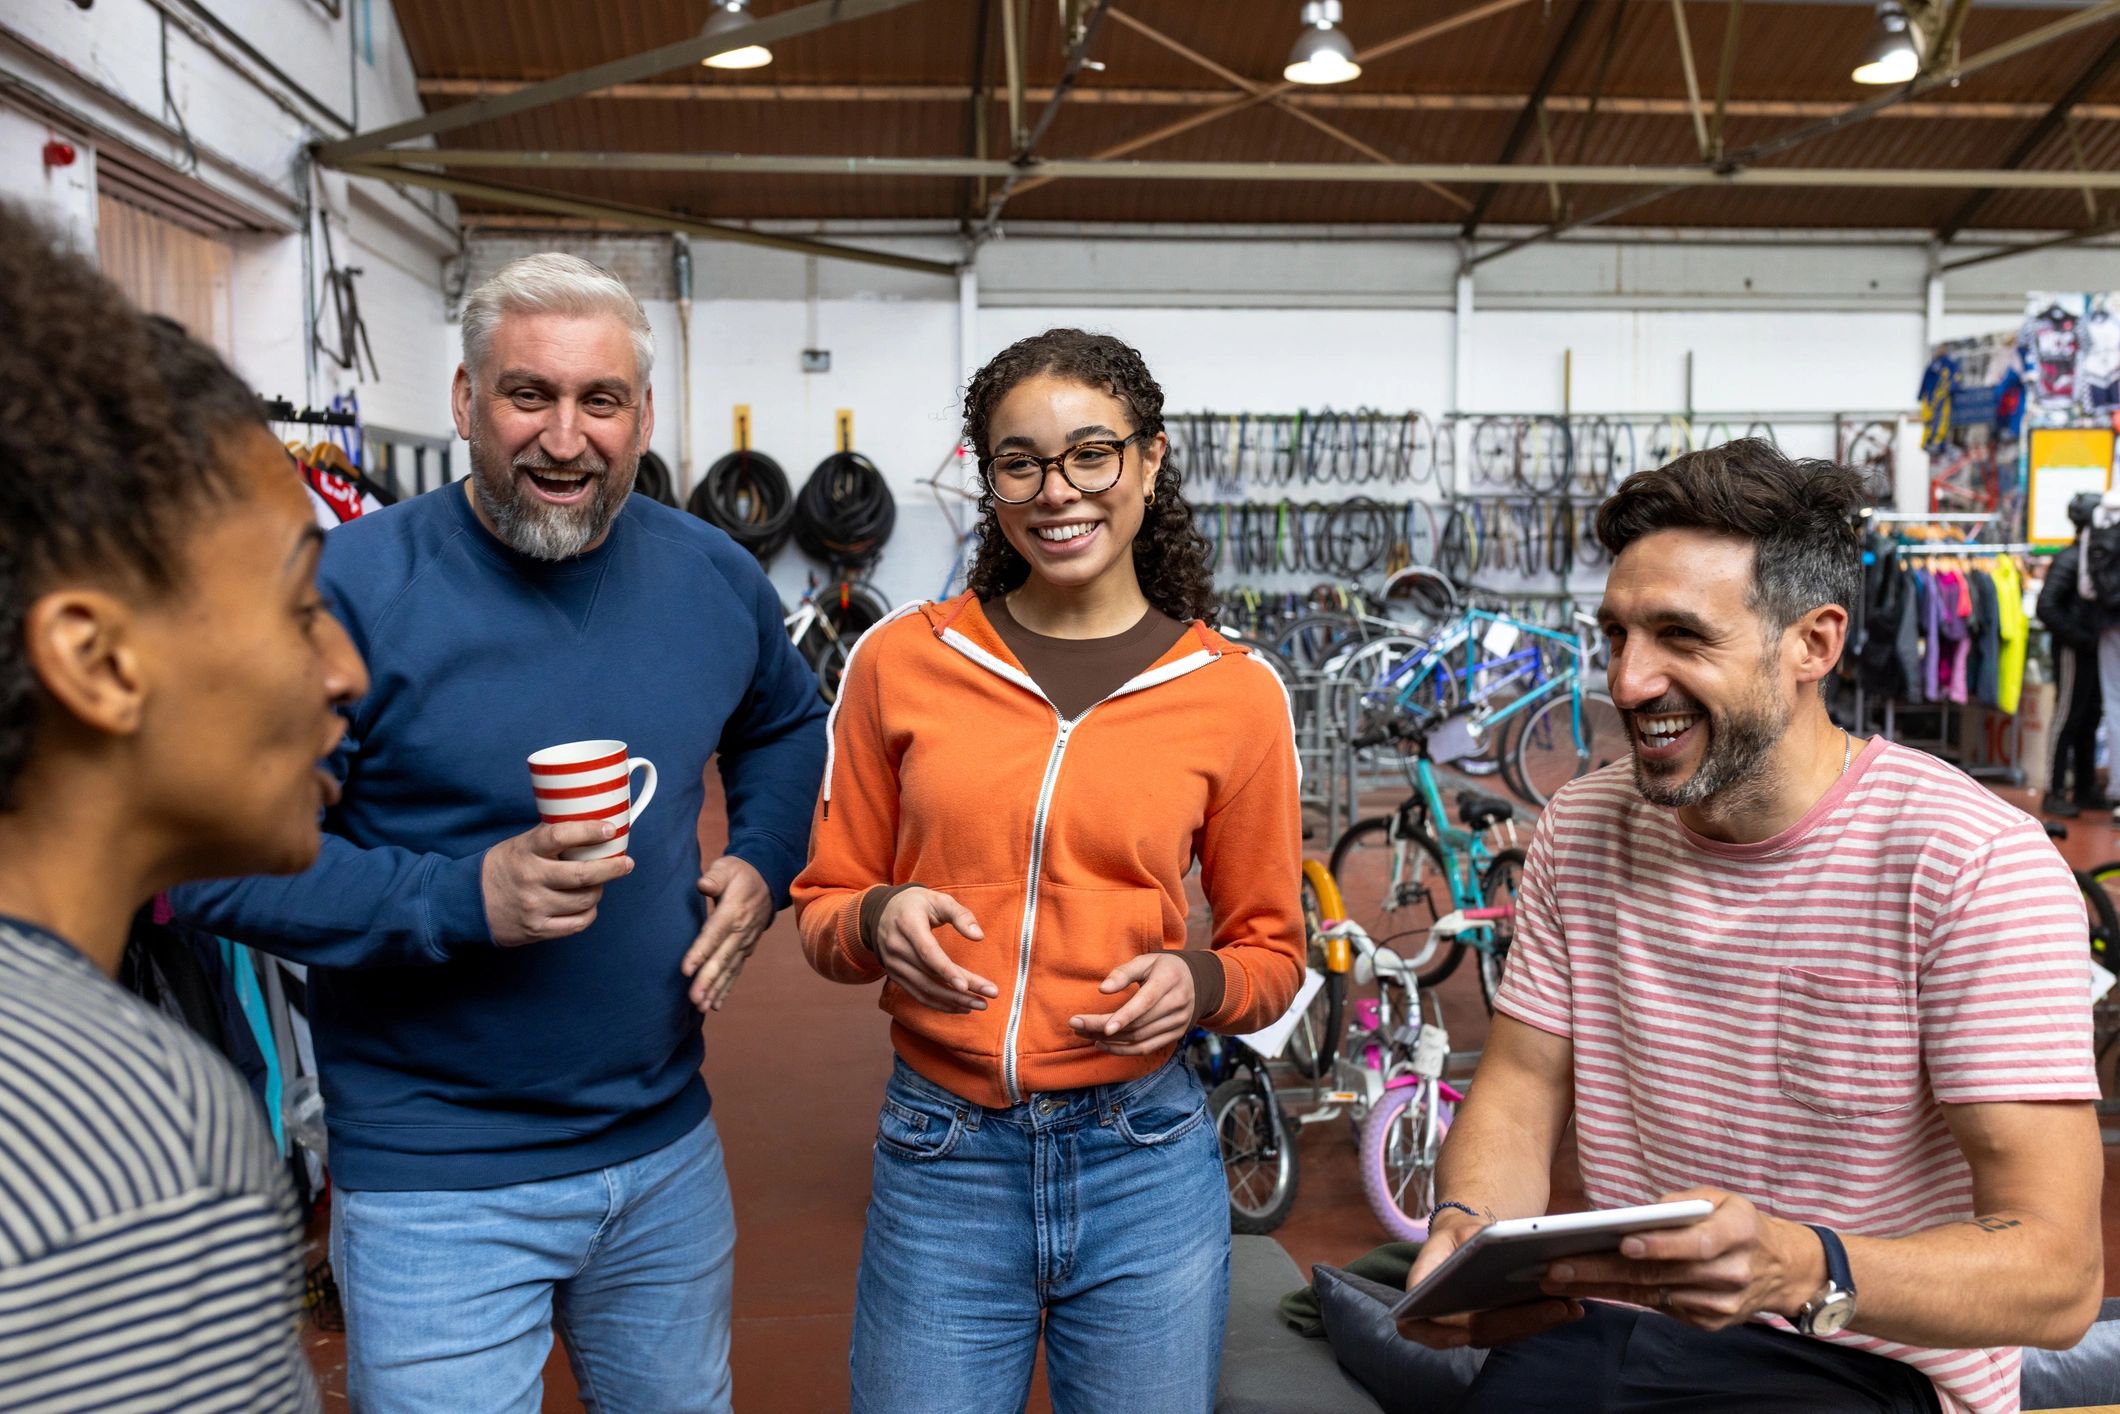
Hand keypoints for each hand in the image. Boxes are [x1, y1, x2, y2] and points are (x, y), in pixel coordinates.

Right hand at [481, 821, 634, 946]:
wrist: (466, 903)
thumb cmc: (502, 868)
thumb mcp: (519, 844)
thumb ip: (550, 839)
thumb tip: (593, 827)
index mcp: (526, 850)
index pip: (561, 835)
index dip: (590, 831)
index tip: (610, 830)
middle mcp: (530, 878)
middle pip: (583, 875)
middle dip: (612, 868)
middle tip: (626, 864)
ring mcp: (534, 906)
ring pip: (585, 900)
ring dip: (599, 891)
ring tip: (599, 884)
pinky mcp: (537, 929)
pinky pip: (577, 924)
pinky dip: (588, 913)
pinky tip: (587, 905)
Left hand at [681, 857, 773, 1012]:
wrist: (767, 880)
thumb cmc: (740, 874)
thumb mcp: (727, 867)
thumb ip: (715, 877)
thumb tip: (703, 885)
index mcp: (733, 911)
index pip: (714, 934)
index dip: (700, 952)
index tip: (686, 969)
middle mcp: (741, 931)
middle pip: (722, 958)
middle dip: (708, 980)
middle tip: (694, 999)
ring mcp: (745, 943)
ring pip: (729, 969)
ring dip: (716, 989)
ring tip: (702, 1007)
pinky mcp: (745, 949)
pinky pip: (735, 971)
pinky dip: (726, 988)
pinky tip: (714, 1004)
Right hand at [870, 888, 997, 1013]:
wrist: (881, 912)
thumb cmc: (916, 904)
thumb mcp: (938, 900)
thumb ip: (960, 915)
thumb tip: (979, 936)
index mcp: (908, 925)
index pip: (927, 953)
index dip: (946, 971)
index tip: (966, 986)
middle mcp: (897, 948)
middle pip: (930, 976)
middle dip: (960, 991)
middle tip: (989, 997)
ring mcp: (894, 965)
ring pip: (924, 990)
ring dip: (953, 1001)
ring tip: (980, 1005)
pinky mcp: (895, 976)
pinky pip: (918, 995)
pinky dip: (939, 1004)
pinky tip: (960, 1006)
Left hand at [1068, 953, 1194, 1054]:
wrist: (1199, 982)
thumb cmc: (1164, 968)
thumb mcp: (1146, 961)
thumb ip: (1123, 972)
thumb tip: (1102, 989)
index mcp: (1169, 981)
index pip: (1146, 1002)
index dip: (1125, 1017)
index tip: (1103, 1028)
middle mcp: (1177, 1005)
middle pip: (1138, 1024)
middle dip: (1104, 1028)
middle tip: (1076, 1025)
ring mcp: (1178, 1023)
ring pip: (1140, 1039)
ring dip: (1110, 1041)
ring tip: (1084, 1033)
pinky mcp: (1175, 1035)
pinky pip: (1146, 1048)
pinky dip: (1123, 1050)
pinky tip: (1103, 1044)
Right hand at [1396, 1206, 1583, 1348]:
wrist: (1473, 1242)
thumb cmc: (1457, 1235)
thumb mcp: (1448, 1234)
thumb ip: (1446, 1252)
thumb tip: (1447, 1272)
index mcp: (1425, 1300)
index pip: (1421, 1326)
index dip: (1440, 1335)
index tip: (1464, 1331)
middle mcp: (1448, 1323)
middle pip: (1479, 1332)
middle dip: (1519, 1322)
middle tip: (1553, 1307)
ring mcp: (1476, 1329)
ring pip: (1505, 1334)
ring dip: (1538, 1323)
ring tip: (1568, 1307)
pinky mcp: (1502, 1328)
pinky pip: (1521, 1329)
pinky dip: (1546, 1319)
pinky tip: (1572, 1308)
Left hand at [1538, 1188, 1821, 1331]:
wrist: (1783, 1269)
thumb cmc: (1740, 1224)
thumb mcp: (1722, 1198)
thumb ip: (1684, 1202)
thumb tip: (1639, 1214)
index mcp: (1739, 1233)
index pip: (1696, 1244)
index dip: (1660, 1246)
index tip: (1622, 1243)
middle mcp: (1732, 1274)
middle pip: (1662, 1275)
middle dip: (1604, 1270)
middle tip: (1559, 1266)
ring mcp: (1720, 1304)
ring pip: (1652, 1296)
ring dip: (1601, 1288)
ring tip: (1558, 1279)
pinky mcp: (1708, 1322)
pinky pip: (1659, 1308)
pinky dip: (1621, 1298)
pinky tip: (1587, 1289)